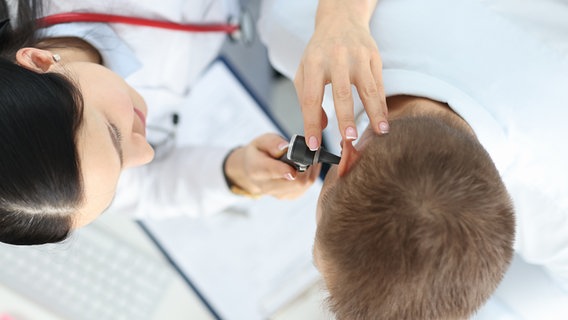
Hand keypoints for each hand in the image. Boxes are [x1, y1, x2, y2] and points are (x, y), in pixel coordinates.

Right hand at [224, 133, 319, 198]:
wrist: (252, 170)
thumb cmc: (258, 153)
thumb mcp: (261, 141)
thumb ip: (272, 143)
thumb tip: (285, 147)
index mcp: (256, 170)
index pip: (272, 172)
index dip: (285, 170)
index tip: (296, 166)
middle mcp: (266, 186)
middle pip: (293, 182)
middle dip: (305, 168)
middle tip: (309, 154)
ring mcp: (278, 194)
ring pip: (302, 186)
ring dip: (310, 171)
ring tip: (309, 159)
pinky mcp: (288, 196)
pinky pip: (305, 188)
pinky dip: (310, 176)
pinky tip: (307, 167)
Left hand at [294, 0, 387, 150]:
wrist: (341, 19)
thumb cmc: (320, 50)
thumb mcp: (304, 70)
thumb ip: (306, 99)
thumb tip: (321, 127)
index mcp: (314, 63)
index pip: (311, 98)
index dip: (311, 124)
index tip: (314, 145)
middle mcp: (336, 58)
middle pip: (341, 93)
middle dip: (345, 119)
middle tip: (348, 139)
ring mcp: (357, 56)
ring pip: (367, 89)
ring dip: (374, 113)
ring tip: (379, 132)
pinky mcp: (373, 56)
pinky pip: (379, 84)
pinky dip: (381, 104)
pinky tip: (383, 120)